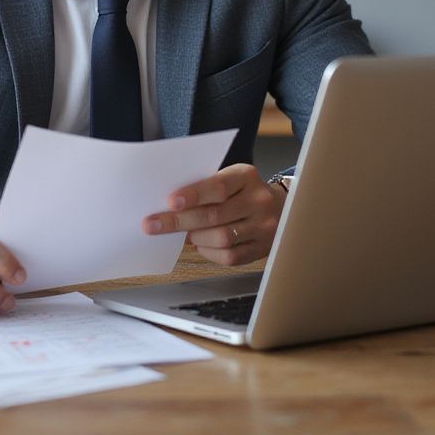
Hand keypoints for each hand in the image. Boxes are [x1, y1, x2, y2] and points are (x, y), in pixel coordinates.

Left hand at [142, 163, 286, 265]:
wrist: (282, 207)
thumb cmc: (243, 190)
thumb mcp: (230, 178)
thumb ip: (206, 187)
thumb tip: (171, 206)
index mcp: (246, 176)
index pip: (217, 186)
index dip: (192, 195)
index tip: (169, 202)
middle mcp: (258, 201)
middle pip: (214, 215)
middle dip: (180, 222)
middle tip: (152, 225)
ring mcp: (262, 227)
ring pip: (222, 238)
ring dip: (196, 238)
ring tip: (184, 234)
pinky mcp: (262, 248)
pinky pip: (230, 257)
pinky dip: (209, 252)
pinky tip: (200, 244)